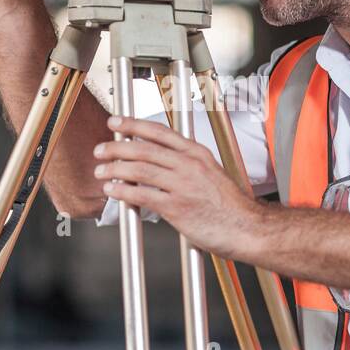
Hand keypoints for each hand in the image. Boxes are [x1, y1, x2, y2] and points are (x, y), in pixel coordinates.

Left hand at [94, 116, 262, 258]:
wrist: (248, 228)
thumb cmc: (231, 207)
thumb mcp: (211, 175)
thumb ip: (187, 167)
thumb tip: (161, 167)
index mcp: (197, 154)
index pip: (160, 132)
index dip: (134, 124)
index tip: (116, 122)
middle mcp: (189, 165)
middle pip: (144, 148)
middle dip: (117, 146)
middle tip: (101, 149)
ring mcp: (182, 185)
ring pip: (139, 169)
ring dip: (115, 168)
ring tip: (101, 171)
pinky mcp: (177, 207)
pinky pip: (142, 195)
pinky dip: (122, 191)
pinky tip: (112, 190)